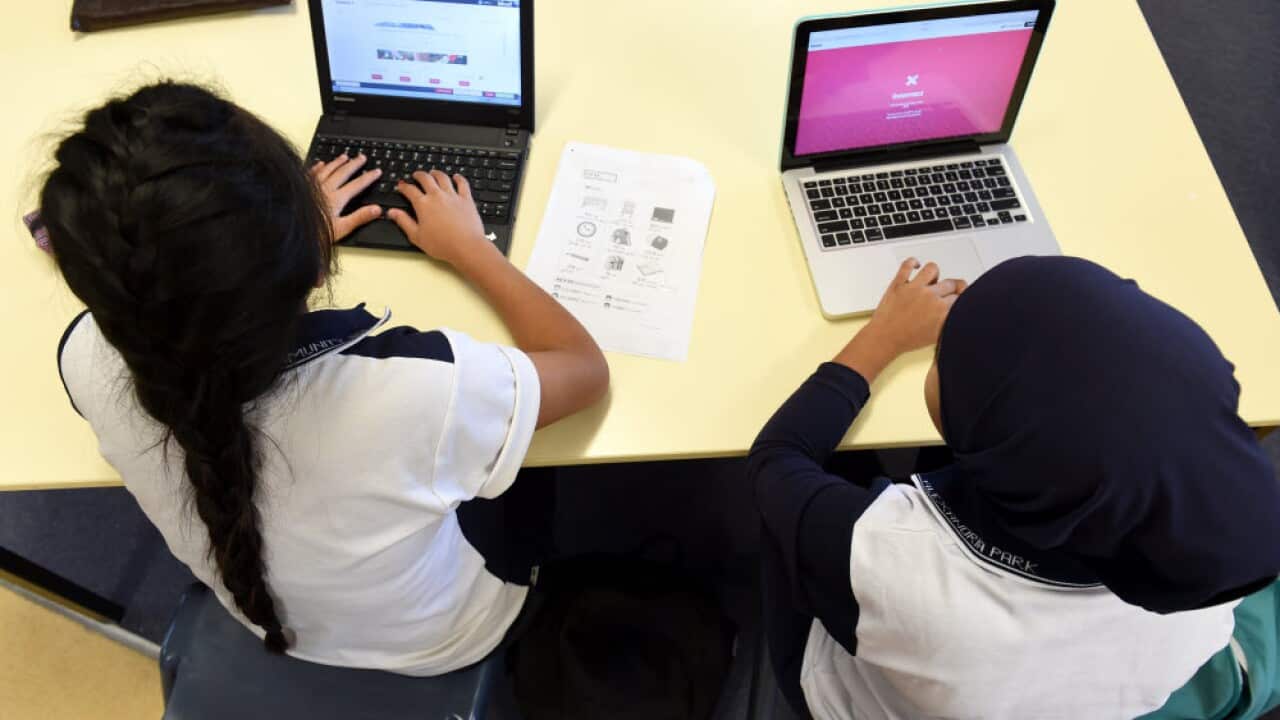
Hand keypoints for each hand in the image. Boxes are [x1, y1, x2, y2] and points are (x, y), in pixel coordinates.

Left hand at [310, 154, 382, 241]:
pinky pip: (312, 173)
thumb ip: (359, 217)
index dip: (368, 177)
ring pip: (328, 170)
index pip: (357, 185)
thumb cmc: (316, 232)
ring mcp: (313, 187)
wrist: (292, 229)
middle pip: (343, 173)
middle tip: (362, 157)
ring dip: (337, 162)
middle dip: (354, 164)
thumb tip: (376, 210)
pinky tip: (321, 163)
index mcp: (337, 199)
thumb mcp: (342, 228)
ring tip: (345, 156)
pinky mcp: (302, 188)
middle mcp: (326, 189)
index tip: (376, 171)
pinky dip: (318, 167)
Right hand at [387, 170, 491, 265]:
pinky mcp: (466, 199)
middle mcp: (437, 196)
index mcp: (423, 204)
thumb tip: (392, 212)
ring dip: (436, 173)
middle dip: (419, 175)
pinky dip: (459, 178)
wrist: (466, 246)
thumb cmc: (442, 244)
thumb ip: (403, 222)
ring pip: (443, 178)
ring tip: (433, 172)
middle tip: (416, 175)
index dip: (404, 187)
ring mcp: (452, 196)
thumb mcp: (417, 236)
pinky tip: (456, 176)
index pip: (410, 190)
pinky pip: (462, 183)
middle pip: (426, 179)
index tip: (401, 186)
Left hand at [835, 258, 965, 381]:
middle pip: (951, 283)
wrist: (884, 339)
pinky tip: (916, 266)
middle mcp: (930, 296)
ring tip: (931, 282)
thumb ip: (949, 320)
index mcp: (942, 310)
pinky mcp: (899, 283)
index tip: (957, 298)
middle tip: (946, 292)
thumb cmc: (907, 339)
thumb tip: (957, 311)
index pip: (960, 296)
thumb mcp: (937, 335)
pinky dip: (912, 262)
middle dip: (951, 288)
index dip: (959, 298)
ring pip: (933, 268)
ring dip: (935, 274)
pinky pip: (907, 264)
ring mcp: (914, 288)